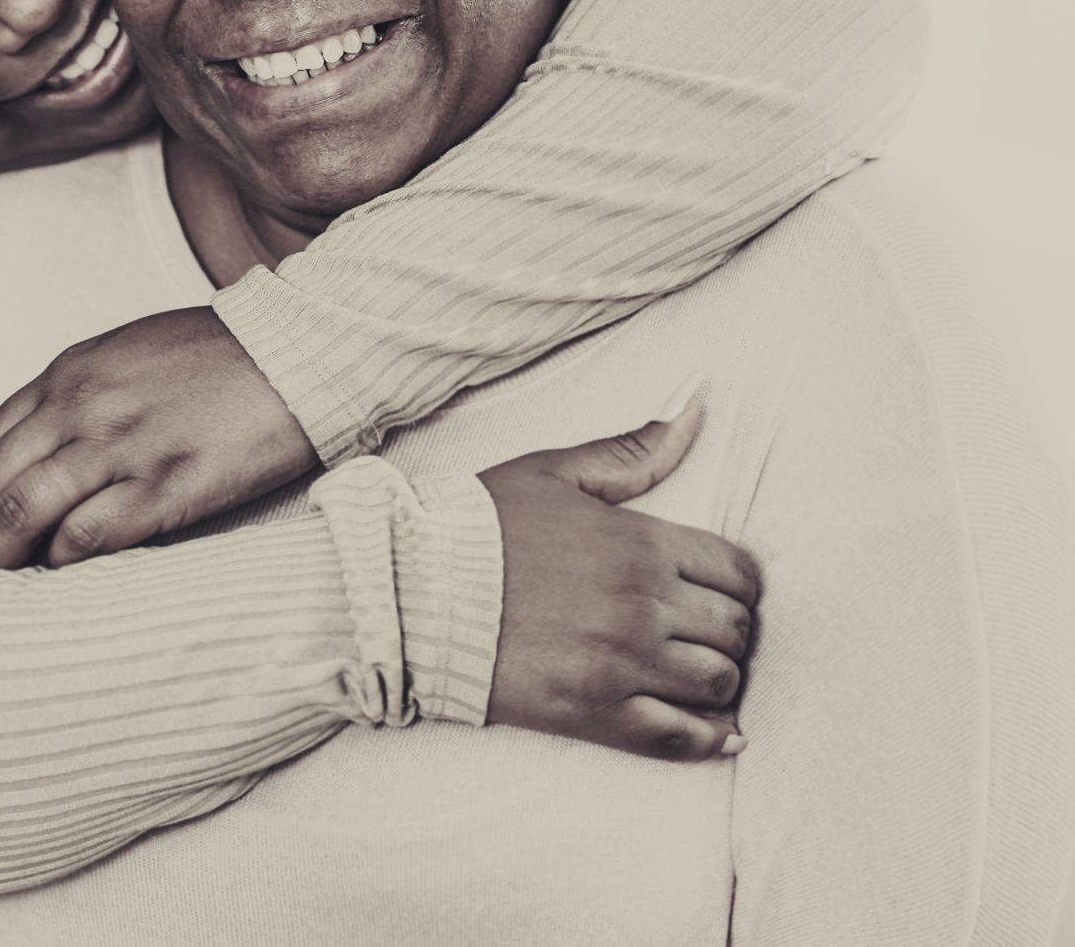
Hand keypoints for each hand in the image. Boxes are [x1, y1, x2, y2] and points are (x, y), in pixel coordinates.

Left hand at [0, 307, 316, 569]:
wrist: (296, 352)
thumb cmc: (220, 356)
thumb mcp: (129, 353)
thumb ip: (82, 395)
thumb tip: (45, 447)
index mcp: (71, 375)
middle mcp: (84, 407)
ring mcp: (122, 446)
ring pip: (26, 511)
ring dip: (5, 558)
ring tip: (8, 585)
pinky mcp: (165, 485)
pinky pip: (88, 535)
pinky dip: (64, 563)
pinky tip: (66, 575)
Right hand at [479, 409, 760, 762]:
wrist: (411, 590)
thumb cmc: (479, 525)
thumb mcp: (555, 472)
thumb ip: (633, 451)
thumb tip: (697, 410)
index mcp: (641, 542)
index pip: (738, 572)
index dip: (738, 585)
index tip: (719, 592)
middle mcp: (643, 604)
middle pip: (735, 630)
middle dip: (729, 631)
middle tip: (704, 633)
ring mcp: (622, 664)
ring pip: (718, 683)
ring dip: (718, 680)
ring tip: (695, 673)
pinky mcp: (594, 714)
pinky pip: (680, 737)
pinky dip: (712, 740)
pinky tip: (722, 735)